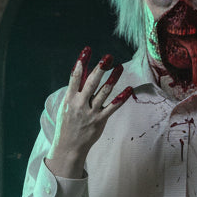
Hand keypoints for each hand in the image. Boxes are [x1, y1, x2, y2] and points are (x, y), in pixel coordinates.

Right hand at [46, 48, 133, 177]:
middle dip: (100, 69)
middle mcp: (80, 104)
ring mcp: (91, 113)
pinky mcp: (100, 120)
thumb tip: (82, 71)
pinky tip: (129, 90)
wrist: (69, 146)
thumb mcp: (67, 105)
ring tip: (119, 67)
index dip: (81, 62)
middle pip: (91, 83)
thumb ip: (75, 89)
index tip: (87, 50)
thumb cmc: (68, 123)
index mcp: (69, 98)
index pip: (75, 77)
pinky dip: (121, 99)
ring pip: (103, 93)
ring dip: (113, 79)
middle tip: (107, 57)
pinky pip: (112, 108)